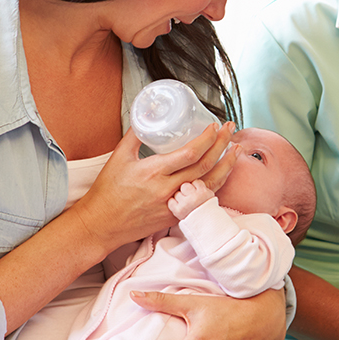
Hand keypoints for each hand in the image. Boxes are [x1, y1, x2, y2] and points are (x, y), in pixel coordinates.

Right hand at [70, 122, 236, 250]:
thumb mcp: (119, 157)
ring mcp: (174, 205)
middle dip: (222, 145)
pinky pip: (202, 198)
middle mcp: (167, 189)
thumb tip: (148, 115)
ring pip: (209, 184)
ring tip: (236, 150)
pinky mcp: (176, 216)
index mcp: (153, 172)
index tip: (214, 126)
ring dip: (226, 166)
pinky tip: (223, 173)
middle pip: (204, 166)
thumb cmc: (108, 191)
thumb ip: (135, 135)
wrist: (102, 224)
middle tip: (229, 129)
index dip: (207, 139)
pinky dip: (216, 184)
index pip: (190, 153)